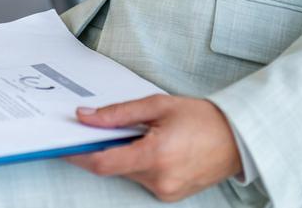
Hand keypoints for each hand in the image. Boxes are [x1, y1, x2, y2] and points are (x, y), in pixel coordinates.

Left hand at [66, 95, 242, 201]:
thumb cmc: (202, 118)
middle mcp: (159, 179)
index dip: (79, 154)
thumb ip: (118, 113)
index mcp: (155, 155)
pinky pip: (142, 179)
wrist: (238, 138)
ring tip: (144, 133)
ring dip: (125, 154)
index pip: (103, 162)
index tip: (63, 143)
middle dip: (105, 147)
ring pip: (128, 173)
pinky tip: (154, 147)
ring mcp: (165, 192)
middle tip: (102, 126)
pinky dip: (140, 163)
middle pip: (114, 166)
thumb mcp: (158, 105)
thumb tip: (86, 117)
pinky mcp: (170, 196)